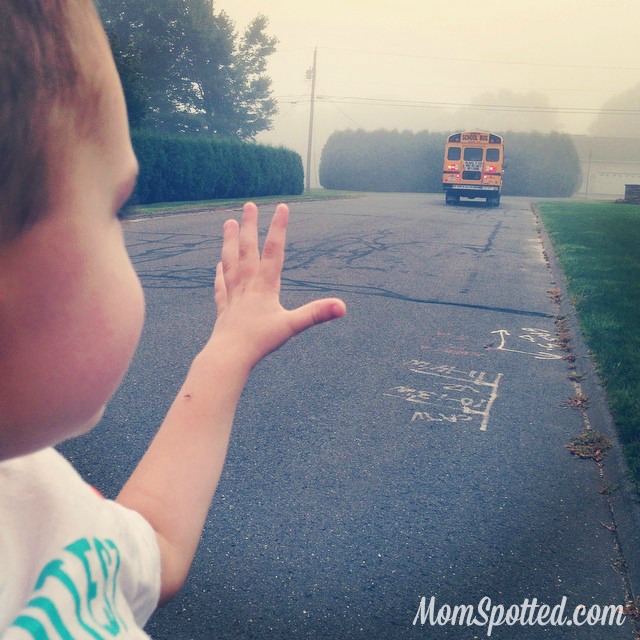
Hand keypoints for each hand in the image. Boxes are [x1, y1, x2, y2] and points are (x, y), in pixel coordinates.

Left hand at [209, 202, 345, 370]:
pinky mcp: (224, 309)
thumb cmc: (260, 342)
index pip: (274, 251)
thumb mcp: (292, 326)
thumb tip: (342, 306)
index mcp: (265, 286)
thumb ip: (316, 314)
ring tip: (227, 223)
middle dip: (249, 227)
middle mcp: (247, 286)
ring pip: (230, 262)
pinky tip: (218, 265)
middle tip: (249, 205)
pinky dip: (220, 273)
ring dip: (229, 242)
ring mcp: (234, 296)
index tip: (282, 206)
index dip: (279, 228)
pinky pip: (222, 285)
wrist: (228, 356)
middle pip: (247, 250)